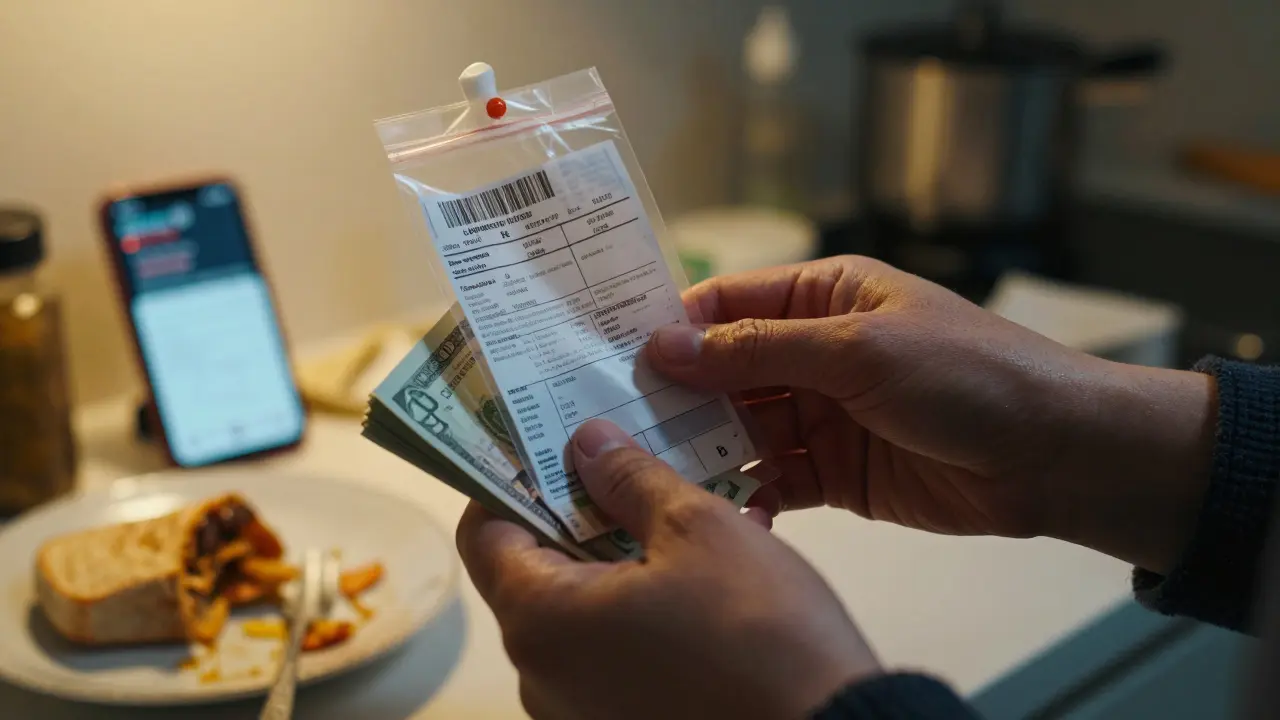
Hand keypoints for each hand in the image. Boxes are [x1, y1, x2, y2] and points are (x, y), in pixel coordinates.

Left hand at [457, 419, 879, 719]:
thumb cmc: (759, 630)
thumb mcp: (699, 529)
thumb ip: (631, 479)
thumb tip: (587, 443)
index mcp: (540, 620)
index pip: (484, 533)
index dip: (512, 479)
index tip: (552, 444)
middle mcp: (540, 676)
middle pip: (534, 572)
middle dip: (580, 514)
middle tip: (628, 467)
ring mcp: (578, 713)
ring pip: (580, 614)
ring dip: (620, 561)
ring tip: (680, 516)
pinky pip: (611, 656)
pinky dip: (641, 611)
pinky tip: (701, 579)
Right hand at [647, 256, 1216, 573]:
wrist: (1057, 455)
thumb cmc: (969, 375)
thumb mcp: (859, 350)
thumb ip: (759, 349)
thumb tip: (665, 344)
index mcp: (824, 297)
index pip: (727, 303)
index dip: (672, 328)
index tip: (611, 359)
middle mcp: (815, 351)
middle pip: (723, 370)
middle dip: (677, 397)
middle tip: (615, 427)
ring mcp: (822, 414)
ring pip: (741, 428)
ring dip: (704, 450)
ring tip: (655, 475)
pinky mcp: (835, 472)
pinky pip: (774, 480)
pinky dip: (749, 495)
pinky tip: (726, 511)